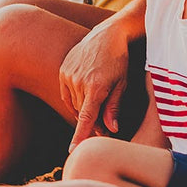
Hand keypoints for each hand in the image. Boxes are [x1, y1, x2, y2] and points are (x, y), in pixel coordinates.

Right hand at [59, 20, 129, 147]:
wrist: (107, 35)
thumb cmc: (119, 60)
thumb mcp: (122, 84)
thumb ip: (114, 107)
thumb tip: (111, 129)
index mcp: (96, 86)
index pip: (86, 118)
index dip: (80, 135)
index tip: (73, 151)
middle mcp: (79, 81)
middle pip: (82, 113)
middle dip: (93, 121)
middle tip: (105, 124)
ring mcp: (69, 75)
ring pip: (74, 104)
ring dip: (84, 108)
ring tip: (98, 100)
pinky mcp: (63, 70)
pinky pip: (67, 94)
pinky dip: (75, 99)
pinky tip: (85, 94)